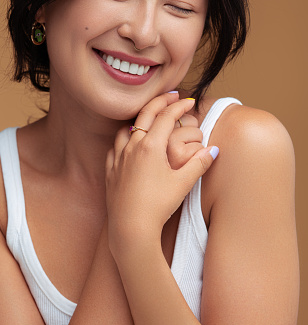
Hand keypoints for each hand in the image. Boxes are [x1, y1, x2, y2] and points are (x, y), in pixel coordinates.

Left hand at [105, 92, 217, 242]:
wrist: (130, 228)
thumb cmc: (158, 206)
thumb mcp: (183, 184)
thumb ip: (199, 164)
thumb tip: (214, 149)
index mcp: (151, 146)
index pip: (166, 116)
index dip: (179, 106)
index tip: (189, 101)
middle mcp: (132, 147)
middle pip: (145, 115)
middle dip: (160, 102)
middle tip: (172, 96)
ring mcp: (119, 158)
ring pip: (127, 129)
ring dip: (139, 120)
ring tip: (149, 120)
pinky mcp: (111, 171)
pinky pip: (115, 148)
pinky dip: (124, 140)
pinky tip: (128, 145)